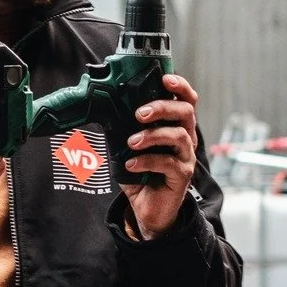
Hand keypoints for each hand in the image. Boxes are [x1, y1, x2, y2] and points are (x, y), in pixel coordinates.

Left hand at [122, 74, 199, 237]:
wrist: (147, 208)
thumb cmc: (140, 173)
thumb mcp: (128, 146)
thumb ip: (121, 128)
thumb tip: (99, 109)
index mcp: (176, 126)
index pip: (187, 100)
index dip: (180, 86)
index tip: (165, 78)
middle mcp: (186, 138)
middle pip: (186, 112)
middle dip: (162, 107)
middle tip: (140, 113)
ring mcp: (186, 158)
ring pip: (178, 136)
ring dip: (151, 135)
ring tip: (131, 142)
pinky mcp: (182, 176)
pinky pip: (169, 163)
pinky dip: (147, 161)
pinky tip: (131, 165)